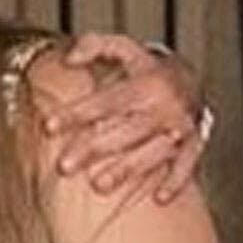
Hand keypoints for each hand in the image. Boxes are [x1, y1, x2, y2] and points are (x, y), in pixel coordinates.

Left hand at [37, 33, 205, 201]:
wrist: (190, 79)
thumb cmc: (145, 69)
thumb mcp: (122, 48)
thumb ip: (93, 46)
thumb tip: (68, 58)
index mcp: (146, 83)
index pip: (105, 101)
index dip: (76, 114)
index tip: (48, 127)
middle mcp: (165, 106)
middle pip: (124, 131)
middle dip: (92, 149)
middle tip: (63, 166)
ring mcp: (180, 128)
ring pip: (151, 152)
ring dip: (126, 170)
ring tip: (98, 185)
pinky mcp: (194, 145)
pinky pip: (187, 166)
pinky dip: (175, 181)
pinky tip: (159, 196)